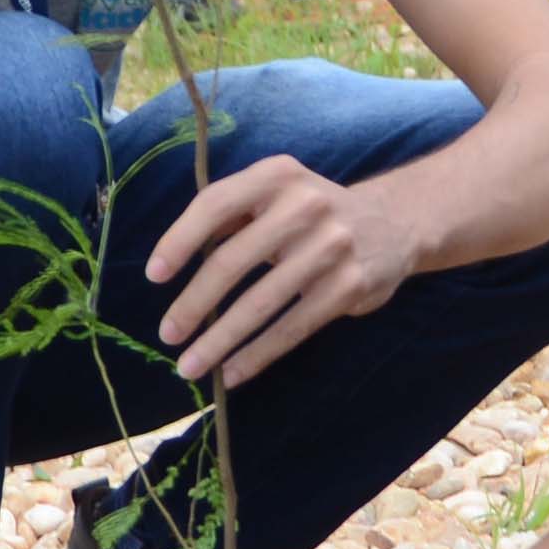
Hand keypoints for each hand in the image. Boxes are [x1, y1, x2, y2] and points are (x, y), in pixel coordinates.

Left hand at [142, 155, 422, 386]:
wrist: (393, 223)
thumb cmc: (312, 212)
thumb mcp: (277, 193)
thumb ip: (231, 215)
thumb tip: (172, 260)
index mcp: (276, 176)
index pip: (215, 204)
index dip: (179, 240)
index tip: (154, 276)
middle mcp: (304, 206)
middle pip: (232, 260)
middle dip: (193, 304)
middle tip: (168, 334)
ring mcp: (330, 248)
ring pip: (260, 304)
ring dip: (218, 341)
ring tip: (189, 366)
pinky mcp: (348, 287)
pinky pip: (292, 328)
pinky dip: (256, 355)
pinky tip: (231, 371)